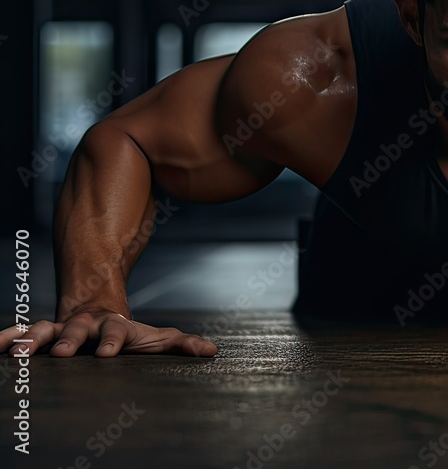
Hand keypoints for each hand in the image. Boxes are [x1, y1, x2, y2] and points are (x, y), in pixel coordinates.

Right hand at [0, 310, 216, 357]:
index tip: (108, 354)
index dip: (112, 341)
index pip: (116, 331)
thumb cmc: (129, 333)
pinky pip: (19, 335)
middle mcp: (84, 325)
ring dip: (30, 341)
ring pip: (42, 331)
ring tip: (16, 355)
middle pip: (75, 329)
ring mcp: (60, 329)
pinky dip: (6, 339)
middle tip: (59, 354)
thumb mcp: (155, 337)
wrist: (95, 307)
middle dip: (67, 341)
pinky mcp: (40, 336)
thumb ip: (182, 344)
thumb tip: (212, 351)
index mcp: (114, 326)